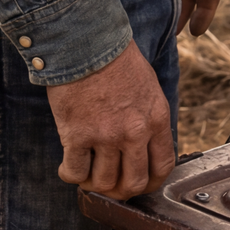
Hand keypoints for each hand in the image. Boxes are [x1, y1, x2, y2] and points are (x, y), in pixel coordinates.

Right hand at [47, 40, 174, 198]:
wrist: (85, 39)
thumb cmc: (115, 57)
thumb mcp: (147, 85)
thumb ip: (149, 117)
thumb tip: (144, 145)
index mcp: (156, 118)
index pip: (162, 166)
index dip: (150, 182)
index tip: (138, 182)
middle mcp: (134, 132)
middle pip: (133, 183)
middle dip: (120, 190)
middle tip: (109, 184)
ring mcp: (106, 135)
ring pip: (103, 182)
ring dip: (93, 183)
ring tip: (86, 173)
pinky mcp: (77, 135)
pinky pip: (75, 172)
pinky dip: (70, 174)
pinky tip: (68, 166)